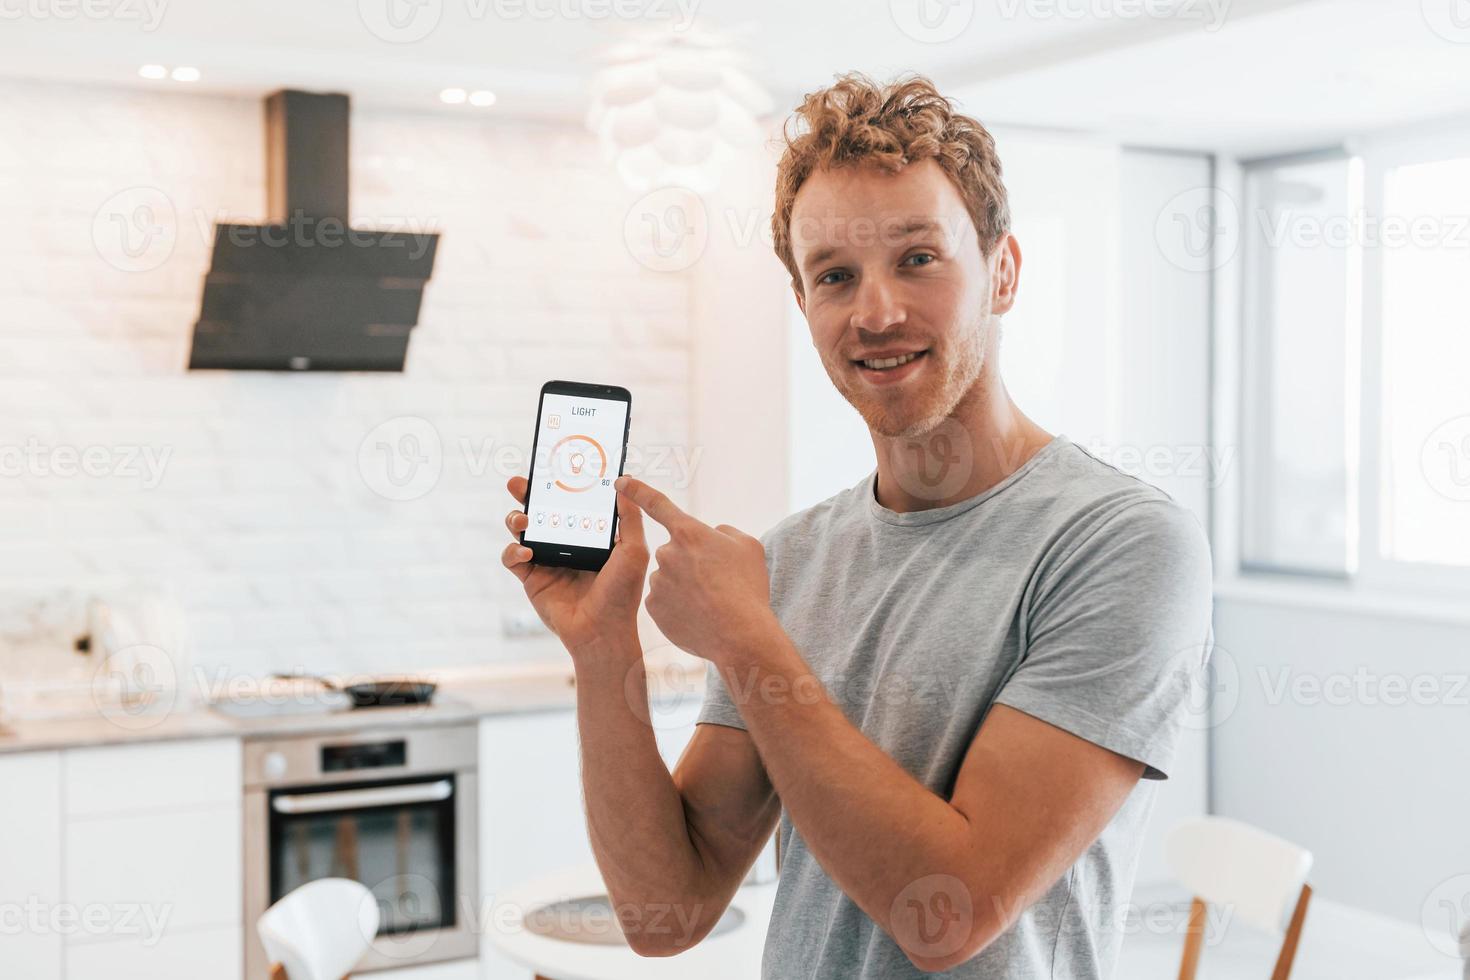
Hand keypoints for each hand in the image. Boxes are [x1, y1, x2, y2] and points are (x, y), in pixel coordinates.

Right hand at [500, 476, 649, 656]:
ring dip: (515, 519)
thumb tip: (624, 482)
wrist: (603, 632)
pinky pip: (512, 559)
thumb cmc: (622, 593)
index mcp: (588, 534)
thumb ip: (630, 517)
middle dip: (527, 494)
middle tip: (519, 483)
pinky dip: (512, 552)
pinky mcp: (532, 579)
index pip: (569, 502)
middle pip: (540, 511)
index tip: (551, 466)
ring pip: (521, 531)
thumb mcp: (633, 550)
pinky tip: (525, 552)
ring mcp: (546, 561)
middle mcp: (565, 544)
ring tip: (523, 520)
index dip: (559, 485)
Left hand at [613, 475, 775, 663]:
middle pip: (674, 552)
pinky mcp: (652, 607)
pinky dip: (677, 607)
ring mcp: (657, 581)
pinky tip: (696, 616)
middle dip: (690, 563)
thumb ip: (724, 533)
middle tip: (715, 582)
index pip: (657, 504)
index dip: (637, 490)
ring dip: (684, 586)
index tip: (621, 481)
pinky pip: (663, 600)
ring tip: (709, 603)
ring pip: (667, 578)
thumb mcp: (748, 547)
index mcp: (689, 533)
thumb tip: (712, 534)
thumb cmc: (747, 589)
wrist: (739, 635)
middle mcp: (667, 553)